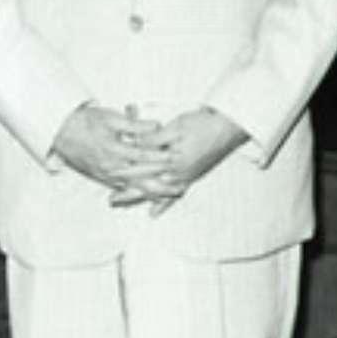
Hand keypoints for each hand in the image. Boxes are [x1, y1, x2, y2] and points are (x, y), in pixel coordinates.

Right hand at [51, 102, 164, 195]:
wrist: (62, 132)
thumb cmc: (85, 122)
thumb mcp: (109, 118)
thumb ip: (134, 124)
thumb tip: (155, 126)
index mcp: (113, 148)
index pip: (142, 155)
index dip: (159, 156)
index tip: (175, 156)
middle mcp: (110, 165)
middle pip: (141, 178)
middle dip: (163, 182)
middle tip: (181, 184)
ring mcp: (106, 174)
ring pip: (134, 187)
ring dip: (154, 192)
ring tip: (172, 193)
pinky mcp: (103, 178)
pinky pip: (124, 189)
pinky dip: (139, 194)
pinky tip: (151, 196)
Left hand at [111, 107, 248, 215]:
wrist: (228, 128)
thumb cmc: (202, 124)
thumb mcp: (174, 128)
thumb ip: (154, 138)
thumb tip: (135, 145)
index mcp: (171, 160)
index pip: (141, 169)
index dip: (123, 172)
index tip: (108, 175)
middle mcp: (177, 173)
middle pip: (146, 185)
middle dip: (126, 192)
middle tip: (110, 199)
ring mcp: (184, 177)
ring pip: (156, 192)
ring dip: (138, 198)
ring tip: (121, 203)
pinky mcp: (190, 177)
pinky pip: (174, 195)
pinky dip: (163, 204)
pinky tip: (153, 213)